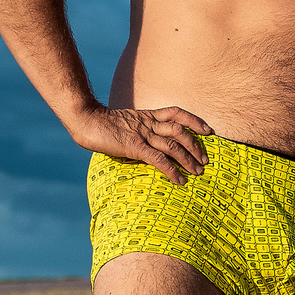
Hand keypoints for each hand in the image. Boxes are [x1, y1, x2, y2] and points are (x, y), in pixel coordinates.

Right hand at [74, 105, 212, 184]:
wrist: (86, 120)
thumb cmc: (102, 125)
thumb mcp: (126, 124)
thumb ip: (139, 131)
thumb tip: (148, 145)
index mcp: (148, 116)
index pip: (177, 113)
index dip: (194, 121)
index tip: (207, 130)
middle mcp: (149, 123)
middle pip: (180, 131)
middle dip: (196, 145)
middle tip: (205, 159)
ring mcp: (142, 134)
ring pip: (173, 145)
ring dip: (188, 159)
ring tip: (198, 171)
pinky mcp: (135, 147)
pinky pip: (159, 159)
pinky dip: (172, 170)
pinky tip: (180, 180)